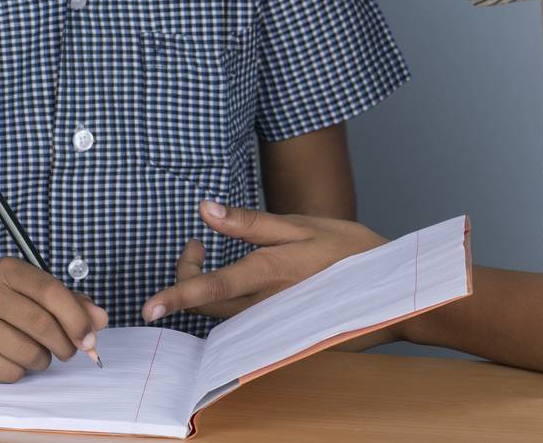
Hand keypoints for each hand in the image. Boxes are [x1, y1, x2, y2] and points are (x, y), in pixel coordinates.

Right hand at [0, 257, 108, 382]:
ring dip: (43, 359)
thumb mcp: (31, 289)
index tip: (91, 338)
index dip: (76, 318)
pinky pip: (8, 371)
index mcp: (7, 269)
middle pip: (41, 325)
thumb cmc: (1, 299)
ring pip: (27, 352)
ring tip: (38, 352)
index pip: (51, 292)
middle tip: (70, 350)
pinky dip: (20, 371)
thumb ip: (69, 302)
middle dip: (65, 344)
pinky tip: (13, 359)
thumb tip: (100, 320)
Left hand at [142, 201, 386, 323]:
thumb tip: (205, 209)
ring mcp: (273, 324)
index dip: (177, 295)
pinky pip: (242, 323)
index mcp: (269, 274)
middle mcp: (266, 306)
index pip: (211, 287)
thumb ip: (250, 222)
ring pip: (223, 314)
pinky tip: (239, 284)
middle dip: (187, 278)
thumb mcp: (301, 226)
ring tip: (210, 259)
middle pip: (208, 304)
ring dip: (206, 290)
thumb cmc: (349, 250)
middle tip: (196, 247)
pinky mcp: (282, 334)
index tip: (149, 307)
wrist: (394, 291)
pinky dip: (229, 303)